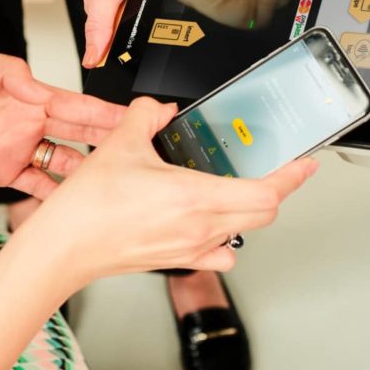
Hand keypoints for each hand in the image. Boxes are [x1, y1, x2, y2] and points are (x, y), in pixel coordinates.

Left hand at [0, 46, 125, 197]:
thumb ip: (11, 72)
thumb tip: (43, 85)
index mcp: (26, 93)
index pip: (75, 103)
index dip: (107, 109)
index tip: (138, 112)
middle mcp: (28, 121)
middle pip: (81, 131)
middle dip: (113, 137)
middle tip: (148, 145)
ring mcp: (18, 148)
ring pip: (67, 160)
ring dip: (93, 169)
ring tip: (123, 179)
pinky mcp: (3, 173)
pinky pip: (39, 186)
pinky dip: (59, 195)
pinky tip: (80, 204)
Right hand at [16, 98, 318, 285]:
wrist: (64, 247)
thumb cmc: (88, 208)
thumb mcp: (119, 143)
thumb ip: (147, 116)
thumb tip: (160, 109)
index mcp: (195, 197)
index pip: (267, 192)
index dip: (292, 176)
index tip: (304, 163)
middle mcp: (201, 227)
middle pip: (264, 213)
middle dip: (274, 189)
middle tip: (274, 170)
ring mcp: (191, 248)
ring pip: (242, 231)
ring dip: (245, 211)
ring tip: (233, 189)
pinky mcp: (177, 260)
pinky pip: (219, 253)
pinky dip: (222, 238)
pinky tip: (206, 221)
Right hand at [74, 0, 170, 67]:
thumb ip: (100, 26)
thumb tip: (90, 57)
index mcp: (103, 7)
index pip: (109, 42)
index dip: (118, 60)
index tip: (129, 78)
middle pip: (134, 30)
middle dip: (145, 43)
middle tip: (157, 62)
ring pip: (153, 13)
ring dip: (161, 20)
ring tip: (173, 38)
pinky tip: (179, 6)